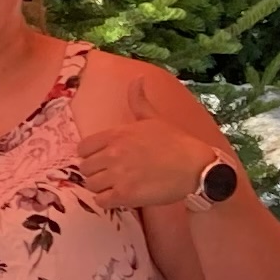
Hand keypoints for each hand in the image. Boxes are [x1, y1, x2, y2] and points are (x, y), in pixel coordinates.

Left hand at [70, 89, 216, 212]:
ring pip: (91, 185)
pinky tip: (119, 197)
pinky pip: (101, 201)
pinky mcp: (126, 195)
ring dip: (101, 187)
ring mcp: (119, 175)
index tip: (102, 159)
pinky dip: (107, 201)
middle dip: (95, 172)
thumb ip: (139, 100)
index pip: (83, 148)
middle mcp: (113, 153)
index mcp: (117, 134)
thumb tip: (137, 78)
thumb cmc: (176, 142)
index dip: (90, 155)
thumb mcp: (154, 118)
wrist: (195, 167)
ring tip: (116, 186)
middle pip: (85, 168)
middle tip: (110, 175)